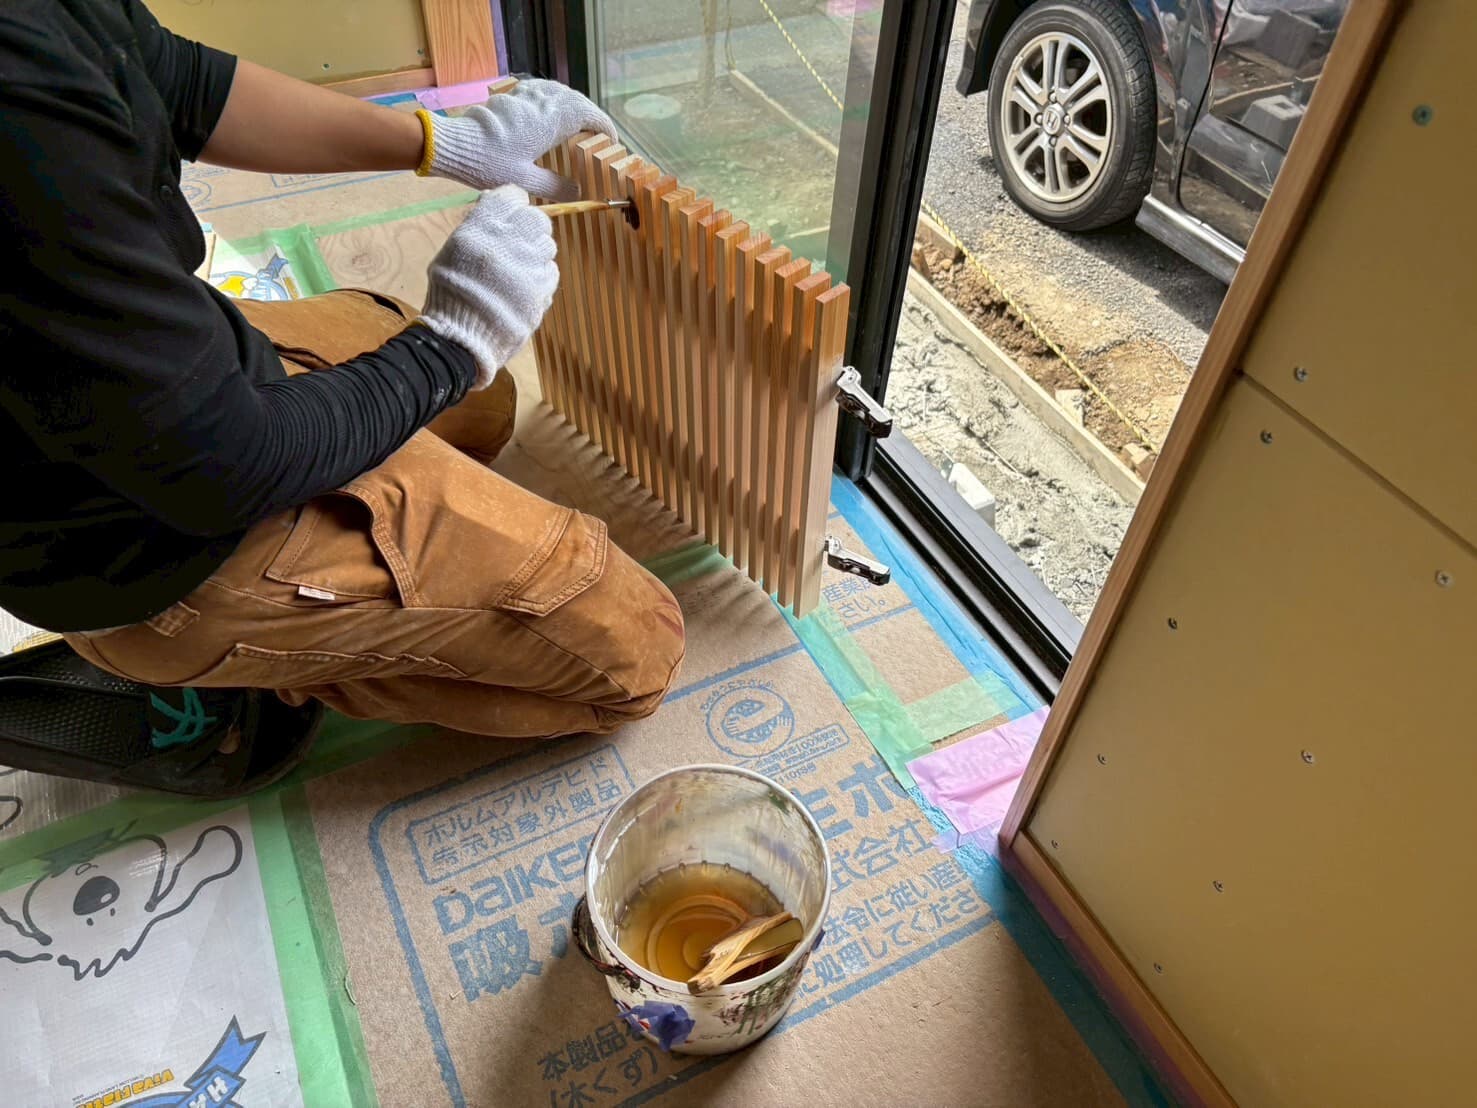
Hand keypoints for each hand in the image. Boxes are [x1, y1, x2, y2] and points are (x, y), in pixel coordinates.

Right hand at [419, 186, 557, 388]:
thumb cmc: (451, 292)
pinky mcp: (543, 289)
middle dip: (530, 226)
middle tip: (519, 240)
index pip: (512, 196)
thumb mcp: (454, 250)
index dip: (512, 203)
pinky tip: (525, 285)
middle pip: (536, 218)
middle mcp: (510, 241)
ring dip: (537, 252)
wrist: (462, 336)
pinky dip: (541, 275)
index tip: (510, 212)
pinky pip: (551, 271)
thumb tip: (493, 204)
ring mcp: (529, 265)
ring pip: (548, 245)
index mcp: (483, 228)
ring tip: (520, 267)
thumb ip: (477, 227)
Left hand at [421, 78, 615, 200]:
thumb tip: (578, 192)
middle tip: (600, 135)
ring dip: (575, 105)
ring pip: (561, 92)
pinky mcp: (512, 96)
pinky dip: (554, 99)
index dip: (604, 128)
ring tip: (580, 123)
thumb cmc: (489, 164)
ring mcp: (527, 96)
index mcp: (551, 121)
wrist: (455, 145)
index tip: (612, 142)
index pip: (589, 116)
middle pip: (578, 102)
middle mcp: (543, 103)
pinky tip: (551, 110)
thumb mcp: (525, 181)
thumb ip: (555, 186)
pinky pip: (541, 90)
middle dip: (592, 117)